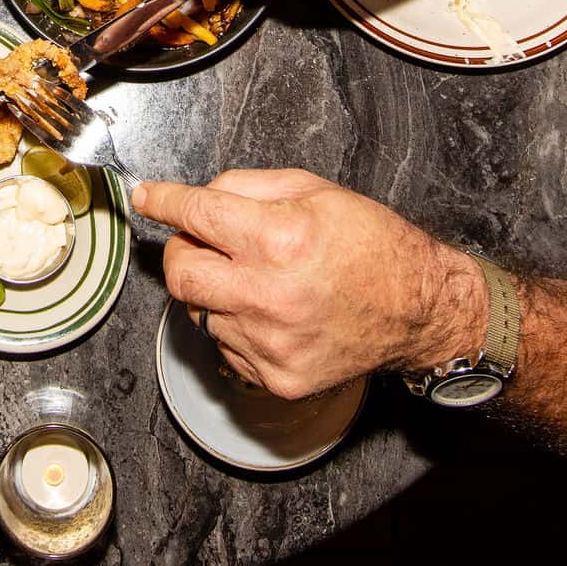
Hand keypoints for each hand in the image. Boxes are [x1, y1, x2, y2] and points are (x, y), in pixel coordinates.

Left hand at [133, 169, 483, 399]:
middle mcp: (269, 294)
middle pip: (180, 273)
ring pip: (201, 312)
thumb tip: (196, 197)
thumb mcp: (316, 191)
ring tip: (261, 282)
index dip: (164, 202)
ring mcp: (271, 343)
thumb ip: (248, 187)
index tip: (147, 197)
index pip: (196, 215)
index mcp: (279, 239)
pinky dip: (238, 327)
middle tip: (206, 243)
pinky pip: (227, 347)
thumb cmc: (373, 245)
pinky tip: (274, 314)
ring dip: (217, 292)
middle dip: (183, 250)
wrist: (420, 309)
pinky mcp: (277, 378)